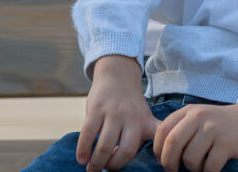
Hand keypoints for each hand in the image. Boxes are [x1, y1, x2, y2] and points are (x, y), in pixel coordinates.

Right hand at [77, 55, 158, 171]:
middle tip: (103, 171)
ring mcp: (113, 113)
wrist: (118, 75)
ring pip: (105, 145)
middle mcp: (131, 118)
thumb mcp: (146, 116)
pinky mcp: (96, 109)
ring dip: (96, 162)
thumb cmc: (131, 104)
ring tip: (91, 168)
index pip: (143, 147)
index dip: (129, 162)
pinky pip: (87, 133)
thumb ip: (149, 134)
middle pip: (126, 150)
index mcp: (144, 122)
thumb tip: (156, 157)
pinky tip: (81, 159)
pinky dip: (83, 150)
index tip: (122, 169)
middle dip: (113, 166)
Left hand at [153, 102, 237, 171]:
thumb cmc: (220, 124)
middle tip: (174, 170)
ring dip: (192, 169)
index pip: (162, 132)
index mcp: (189, 111)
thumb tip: (159, 153)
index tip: (163, 160)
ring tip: (200, 165)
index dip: (158, 151)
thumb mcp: (198, 118)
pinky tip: (212, 168)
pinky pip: (209, 167)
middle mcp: (199, 117)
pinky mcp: (226, 143)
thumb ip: (180, 128)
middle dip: (169, 164)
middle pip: (172, 145)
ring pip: (190, 159)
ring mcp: (213, 129)